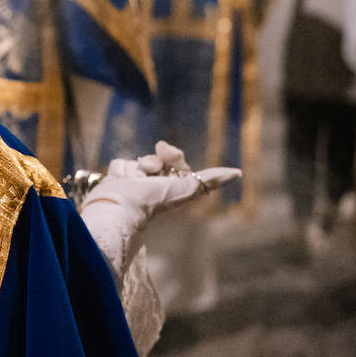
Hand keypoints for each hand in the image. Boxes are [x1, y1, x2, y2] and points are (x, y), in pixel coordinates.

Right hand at [92, 141, 241, 222]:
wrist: (120, 205)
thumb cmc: (154, 200)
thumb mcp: (186, 188)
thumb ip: (210, 179)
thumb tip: (237, 173)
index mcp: (173, 187)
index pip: (176, 162)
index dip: (173, 155)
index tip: (168, 151)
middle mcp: (156, 184)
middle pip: (159, 158)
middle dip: (156, 159)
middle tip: (154, 163)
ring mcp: (135, 181)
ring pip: (140, 160)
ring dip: (138, 167)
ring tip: (134, 179)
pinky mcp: (118, 178)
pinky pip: (122, 163)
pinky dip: (122, 169)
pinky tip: (121, 180)